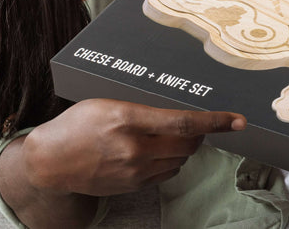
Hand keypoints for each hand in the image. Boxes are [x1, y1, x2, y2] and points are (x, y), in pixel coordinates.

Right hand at [22, 98, 245, 195]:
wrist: (51, 161)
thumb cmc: (78, 123)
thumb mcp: (109, 102)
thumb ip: (142, 108)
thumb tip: (177, 112)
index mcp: (129, 118)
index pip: (183, 122)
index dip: (214, 121)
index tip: (237, 120)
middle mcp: (135, 148)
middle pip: (188, 144)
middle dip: (201, 134)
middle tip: (200, 124)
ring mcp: (134, 171)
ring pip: (180, 159)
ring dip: (185, 148)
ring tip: (168, 135)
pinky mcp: (133, 186)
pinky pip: (165, 173)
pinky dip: (169, 160)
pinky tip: (155, 150)